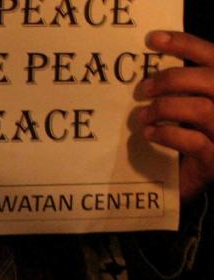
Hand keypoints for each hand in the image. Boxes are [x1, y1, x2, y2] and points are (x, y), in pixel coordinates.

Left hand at [138, 30, 213, 201]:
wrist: (207, 171)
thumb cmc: (201, 134)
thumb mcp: (196, 103)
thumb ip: (186, 85)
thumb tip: (151, 66)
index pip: (213, 55)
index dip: (184, 43)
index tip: (152, 39)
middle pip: (206, 79)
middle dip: (169, 80)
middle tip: (142, 89)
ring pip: (200, 109)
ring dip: (163, 109)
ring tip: (141, 115)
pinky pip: (192, 141)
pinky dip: (167, 135)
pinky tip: (150, 133)